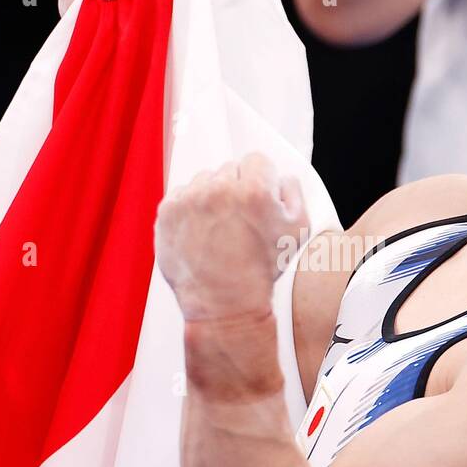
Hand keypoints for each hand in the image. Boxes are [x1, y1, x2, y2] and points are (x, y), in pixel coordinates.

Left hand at [155, 154, 307, 321]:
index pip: (256, 160)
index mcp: (253, 189)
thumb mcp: (298, 232)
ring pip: (203, 181)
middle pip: (229, 169)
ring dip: (211, 197)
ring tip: (218, 229)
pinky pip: (180, 196)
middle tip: (238, 220)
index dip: (261, 182)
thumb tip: (280, 176)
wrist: (225, 305)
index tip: (256, 202)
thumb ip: (294, 193)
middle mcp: (219, 189)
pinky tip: (200, 233)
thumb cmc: (264, 271)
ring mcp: (189, 200)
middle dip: (236, 189)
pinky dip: (189, 209)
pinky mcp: (168, 213)